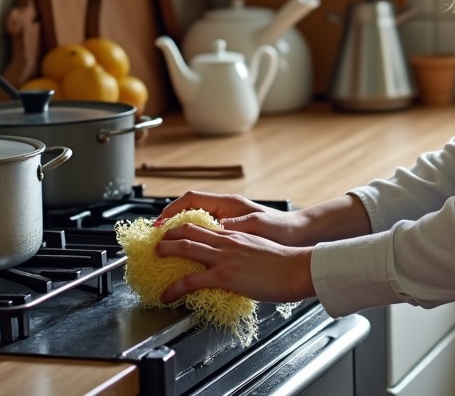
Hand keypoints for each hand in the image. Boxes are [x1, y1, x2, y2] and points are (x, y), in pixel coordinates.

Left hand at [155, 223, 314, 303]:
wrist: (295, 268)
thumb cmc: (283, 261)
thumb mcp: (258, 248)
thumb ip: (242, 250)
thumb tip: (233, 260)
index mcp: (235, 234)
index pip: (203, 224)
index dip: (184, 226)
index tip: (173, 231)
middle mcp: (226, 240)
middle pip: (188, 230)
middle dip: (168, 234)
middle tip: (157, 242)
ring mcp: (223, 257)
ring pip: (185, 247)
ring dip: (165, 251)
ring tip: (155, 258)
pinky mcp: (224, 276)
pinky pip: (191, 281)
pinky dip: (174, 288)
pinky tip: (167, 295)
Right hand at [156, 191, 309, 245]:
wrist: (298, 235)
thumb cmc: (281, 228)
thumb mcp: (257, 225)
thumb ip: (235, 226)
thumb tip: (215, 227)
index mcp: (228, 204)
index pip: (191, 200)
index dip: (172, 210)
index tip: (159, 223)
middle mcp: (226, 211)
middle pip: (189, 210)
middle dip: (170, 223)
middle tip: (155, 238)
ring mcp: (228, 222)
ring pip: (196, 223)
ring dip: (180, 232)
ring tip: (165, 247)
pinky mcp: (232, 235)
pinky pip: (207, 235)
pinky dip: (195, 242)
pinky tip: (188, 255)